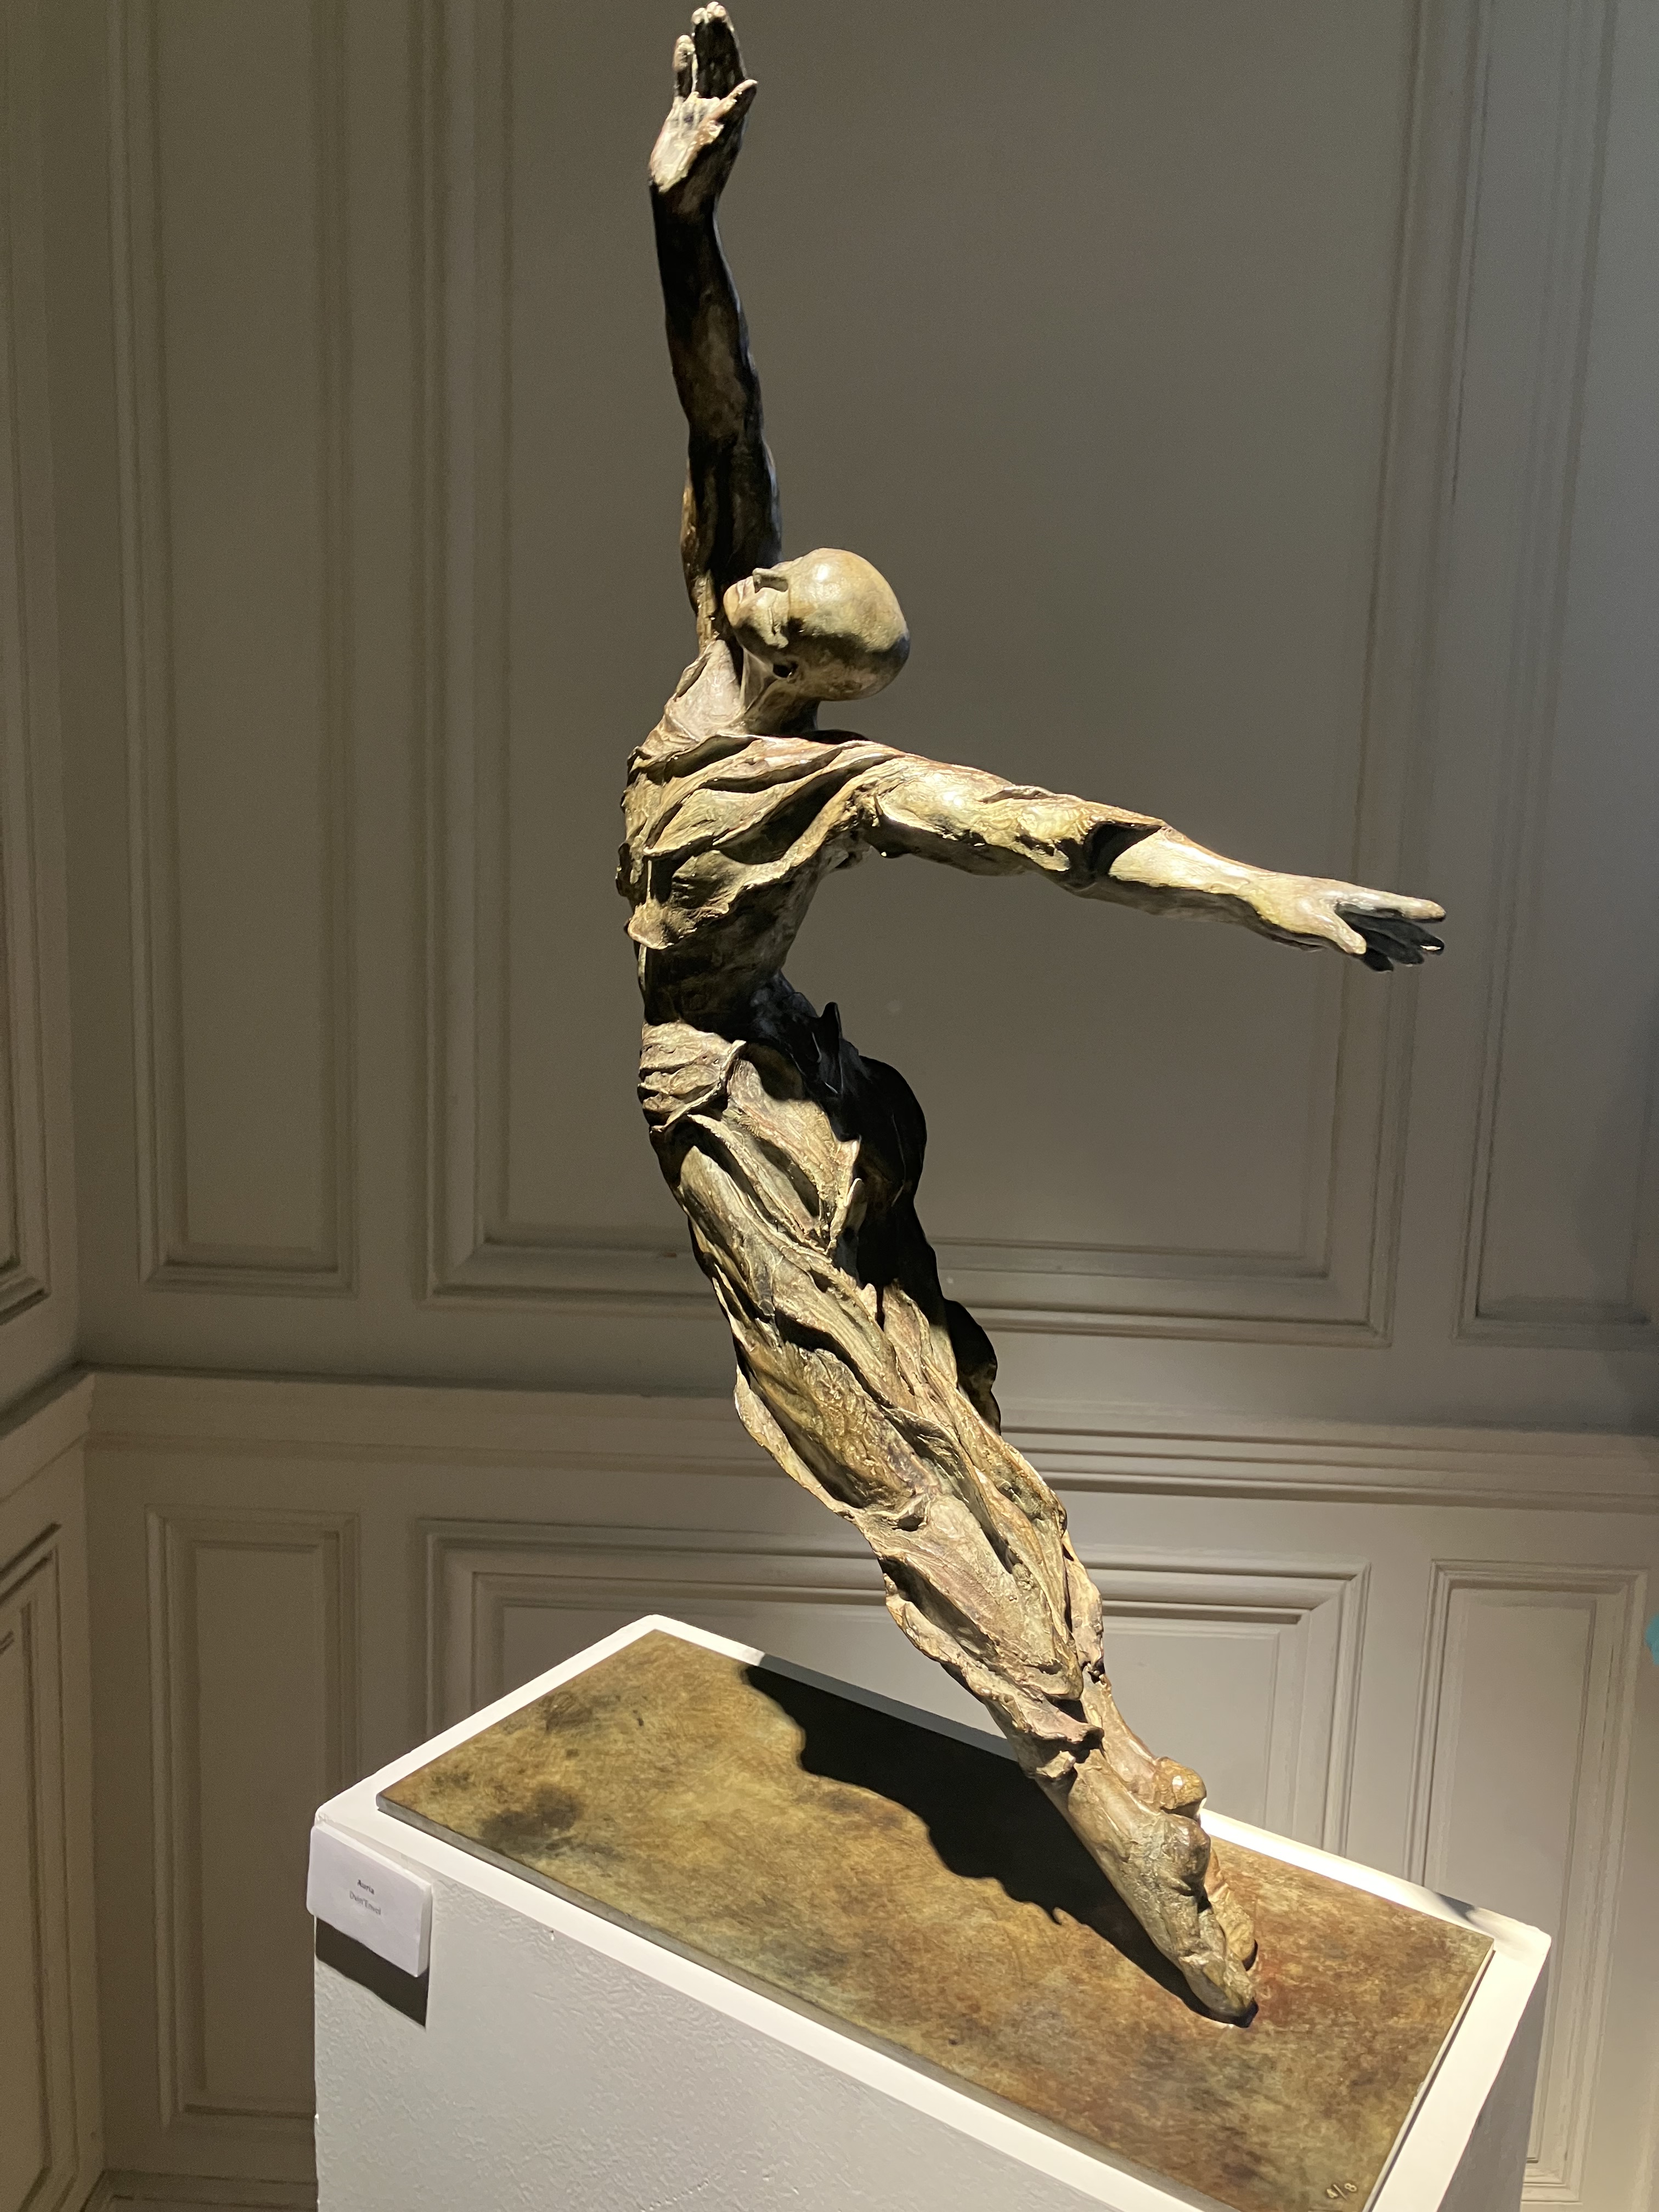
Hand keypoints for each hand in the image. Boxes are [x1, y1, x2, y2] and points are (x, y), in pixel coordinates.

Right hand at [649, 6, 756, 216]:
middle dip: (716, 36)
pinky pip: (685, 84)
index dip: (726, 42)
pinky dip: (684, 64)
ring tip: (699, 16)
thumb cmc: (699, 182)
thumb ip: (732, 115)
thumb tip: (751, 87)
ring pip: (702, 69)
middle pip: (718, 64)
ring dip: (703, 44)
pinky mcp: (681, 118)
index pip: (730, 68)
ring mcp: (699, 112)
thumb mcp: (715, 146)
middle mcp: (718, 109)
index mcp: (730, 113)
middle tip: (711, 8)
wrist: (679, 204)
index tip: (719, 15)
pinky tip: (683, 44)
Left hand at [1250, 873, 1445, 969]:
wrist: (1252, 902)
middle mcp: (1349, 909)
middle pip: (1389, 924)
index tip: (1439, 915)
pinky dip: (1372, 957)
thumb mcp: (1310, 921)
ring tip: (1420, 960)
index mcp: (1350, 899)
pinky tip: (1385, 967)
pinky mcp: (1325, 934)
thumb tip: (1362, 951)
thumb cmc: (1279, 904)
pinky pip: (1356, 947)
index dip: (1415, 912)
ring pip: (1376, 936)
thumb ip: (1338, 935)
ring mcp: (1338, 921)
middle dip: (1414, 936)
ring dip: (1398, 948)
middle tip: (1439, 948)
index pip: (1389, 906)